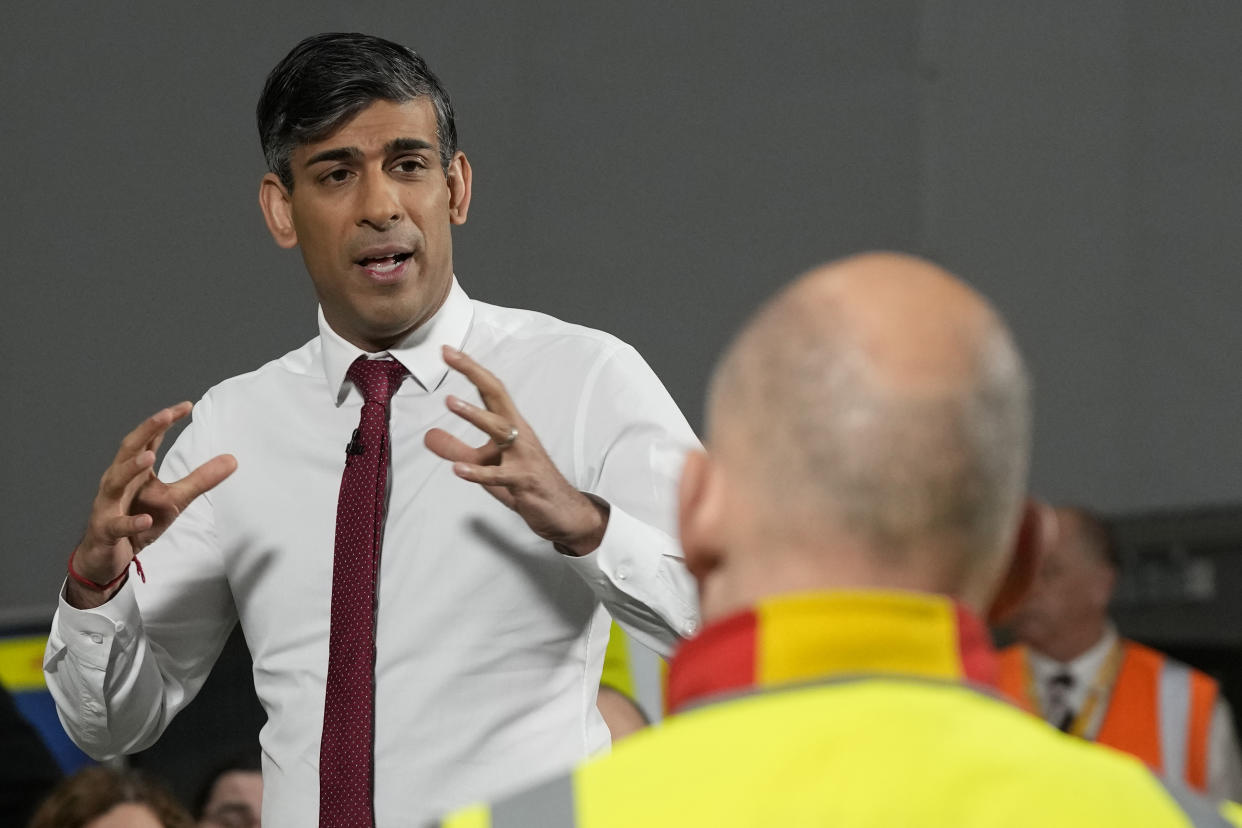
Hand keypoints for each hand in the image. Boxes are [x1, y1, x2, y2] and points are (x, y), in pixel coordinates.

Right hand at [67, 403, 236, 606]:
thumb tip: (233, 459)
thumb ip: (200, 479)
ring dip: (131, 468)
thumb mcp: (176, 498)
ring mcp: (107, 505)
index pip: (148, 439)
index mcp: (134, 470)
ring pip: (115, 482)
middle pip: (128, 450)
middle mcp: (117, 481)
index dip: (163, 422)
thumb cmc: (139, 520)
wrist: (107, 556)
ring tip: (149, 457)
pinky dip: (130, 522)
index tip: (186, 406)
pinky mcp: (105, 530)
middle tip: (165, 415)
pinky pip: (117, 525)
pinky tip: (145, 519)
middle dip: (145, 431)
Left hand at [424, 346, 607, 555]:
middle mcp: (519, 434)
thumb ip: (457, 449)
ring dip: (476, 415)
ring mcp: (523, 456)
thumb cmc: (526, 482)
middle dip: (473, 373)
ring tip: (451, 403)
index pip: (490, 390)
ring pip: (501, 430)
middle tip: (450, 356)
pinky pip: (500, 476)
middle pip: (497, 396)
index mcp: (511, 425)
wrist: (562, 510)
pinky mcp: (524, 481)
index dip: (470, 369)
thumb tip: (429, 436)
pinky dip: (479, 472)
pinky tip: (459, 469)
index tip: (448, 351)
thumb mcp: (486, 464)